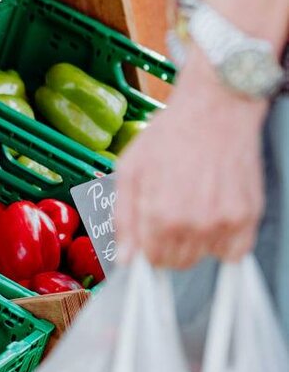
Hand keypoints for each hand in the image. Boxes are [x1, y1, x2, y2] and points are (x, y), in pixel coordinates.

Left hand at [115, 53, 266, 268]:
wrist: (216, 108)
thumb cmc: (170, 134)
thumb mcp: (130, 170)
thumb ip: (123, 219)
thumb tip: (125, 259)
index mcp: (160, 214)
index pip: (152, 260)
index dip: (148, 250)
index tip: (150, 237)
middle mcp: (193, 223)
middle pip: (178, 263)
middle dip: (169, 247)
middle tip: (170, 217)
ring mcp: (224, 221)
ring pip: (204, 257)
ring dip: (196, 242)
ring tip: (193, 207)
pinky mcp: (248, 215)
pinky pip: (235, 252)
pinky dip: (224, 241)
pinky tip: (214, 214)